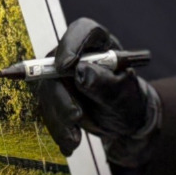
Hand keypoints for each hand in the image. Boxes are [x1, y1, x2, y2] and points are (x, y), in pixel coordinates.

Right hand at [34, 18, 158, 162]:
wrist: (123, 122)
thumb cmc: (128, 102)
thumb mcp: (125, 96)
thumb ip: (106, 83)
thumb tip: (81, 72)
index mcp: (99, 44)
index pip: (82, 31)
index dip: (70, 45)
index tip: (66, 66)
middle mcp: (76, 55)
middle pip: (55, 65)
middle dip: (61, 95)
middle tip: (75, 117)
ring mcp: (61, 75)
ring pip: (47, 91)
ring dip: (59, 118)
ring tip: (75, 139)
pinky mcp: (54, 94)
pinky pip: (47, 109)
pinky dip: (57, 129)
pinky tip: (70, 143)